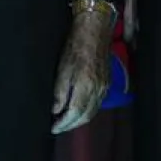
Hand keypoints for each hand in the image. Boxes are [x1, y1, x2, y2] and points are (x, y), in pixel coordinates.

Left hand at [51, 9, 113, 133]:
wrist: (94, 32)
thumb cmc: (74, 47)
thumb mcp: (62, 68)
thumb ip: (60, 92)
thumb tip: (55, 111)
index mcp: (85, 87)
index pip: (74, 113)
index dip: (63, 123)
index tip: (53, 128)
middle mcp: (97, 91)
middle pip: (85, 116)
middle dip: (71, 125)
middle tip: (58, 128)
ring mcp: (104, 88)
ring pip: (92, 112)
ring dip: (79, 120)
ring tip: (66, 122)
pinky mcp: (107, 84)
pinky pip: (97, 104)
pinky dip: (87, 112)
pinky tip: (79, 111)